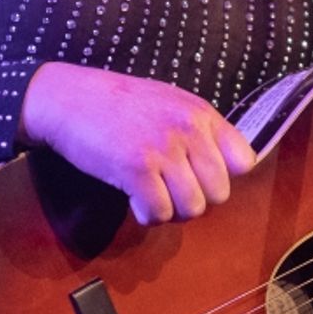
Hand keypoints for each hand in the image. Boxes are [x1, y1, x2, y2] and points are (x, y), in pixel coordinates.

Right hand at [17, 63, 255, 225]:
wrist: (69, 98)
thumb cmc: (118, 104)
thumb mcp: (169, 103)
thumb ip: (198, 130)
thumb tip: (225, 168)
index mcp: (201, 114)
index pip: (243, 161)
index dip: (222, 177)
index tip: (198, 177)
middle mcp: (188, 130)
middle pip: (219, 194)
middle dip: (194, 199)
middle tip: (169, 191)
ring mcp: (163, 149)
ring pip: (192, 209)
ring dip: (171, 211)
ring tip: (152, 196)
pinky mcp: (136, 169)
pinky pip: (158, 213)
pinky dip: (146, 215)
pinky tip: (134, 200)